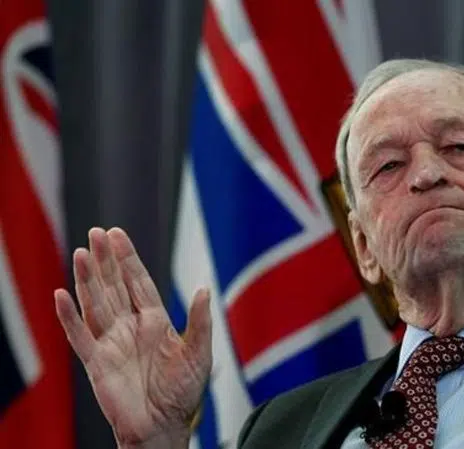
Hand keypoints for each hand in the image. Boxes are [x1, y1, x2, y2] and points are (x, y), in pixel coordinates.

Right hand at [54, 228, 211, 447]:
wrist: (164, 427)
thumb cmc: (183, 394)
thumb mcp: (199, 354)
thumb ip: (201, 322)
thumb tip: (204, 288)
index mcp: (155, 322)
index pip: (138, 283)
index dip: (127, 259)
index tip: (117, 235)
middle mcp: (130, 327)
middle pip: (113, 286)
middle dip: (106, 260)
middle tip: (96, 232)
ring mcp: (111, 343)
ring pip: (95, 303)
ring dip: (87, 279)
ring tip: (82, 253)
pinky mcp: (96, 362)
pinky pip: (79, 335)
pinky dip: (69, 316)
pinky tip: (61, 295)